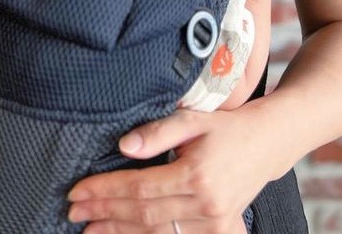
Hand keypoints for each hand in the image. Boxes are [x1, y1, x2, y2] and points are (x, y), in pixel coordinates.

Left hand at [67, 107, 264, 232]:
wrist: (268, 144)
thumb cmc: (227, 127)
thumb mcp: (193, 119)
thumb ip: (157, 133)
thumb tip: (123, 147)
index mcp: (197, 174)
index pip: (139, 187)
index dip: (105, 190)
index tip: (77, 191)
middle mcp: (206, 204)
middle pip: (143, 215)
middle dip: (104, 213)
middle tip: (74, 211)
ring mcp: (215, 224)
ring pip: (156, 233)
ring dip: (119, 232)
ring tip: (90, 229)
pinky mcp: (220, 232)